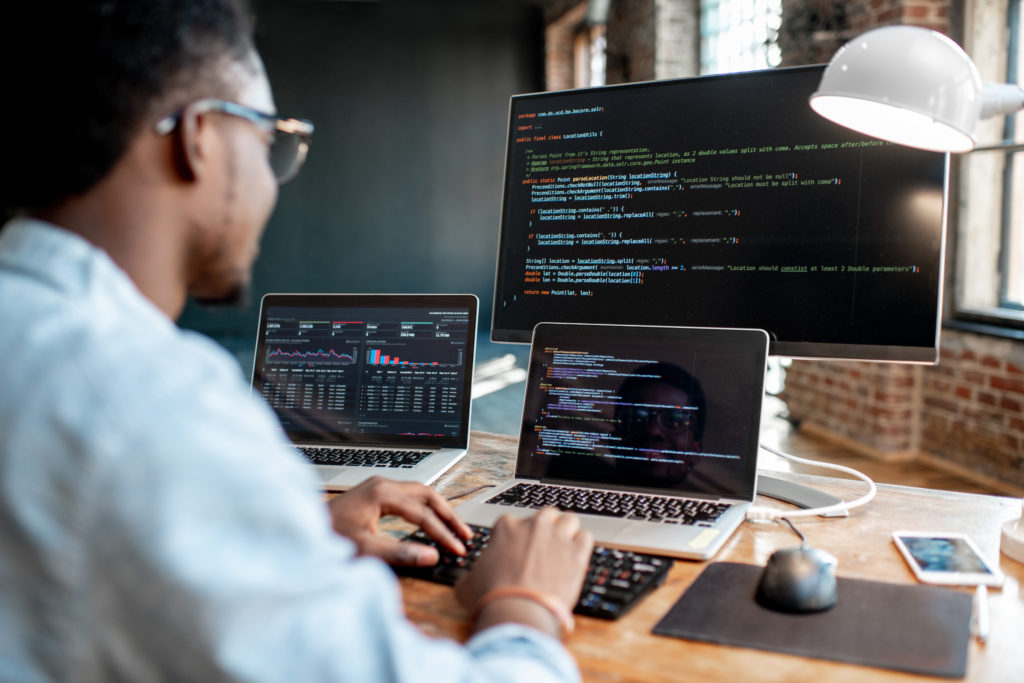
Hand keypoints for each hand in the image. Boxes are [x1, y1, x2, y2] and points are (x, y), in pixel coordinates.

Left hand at [327, 477, 471, 566]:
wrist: (302, 530)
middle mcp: (382, 484)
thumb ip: (400, 553)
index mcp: (382, 493)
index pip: (423, 513)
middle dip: (449, 515)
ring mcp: (378, 487)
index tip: (457, 549)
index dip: (443, 533)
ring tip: (454, 528)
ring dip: (439, 510)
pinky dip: (425, 508)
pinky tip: (431, 521)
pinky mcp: (374, 494)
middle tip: (465, 535)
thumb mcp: (364, 549)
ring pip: (420, 493)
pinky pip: (409, 497)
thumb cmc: (327, 538)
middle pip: (427, 495)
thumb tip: (432, 556)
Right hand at [454, 508, 592, 633]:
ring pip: (569, 520)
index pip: (515, 522)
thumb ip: (470, 574)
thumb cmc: (491, 598)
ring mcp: (557, 536)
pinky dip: (582, 546)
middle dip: (546, 529)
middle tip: (544, 548)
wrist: (517, 612)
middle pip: (546, 515)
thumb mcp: (468, 584)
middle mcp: (534, 525)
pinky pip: (586, 537)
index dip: (518, 538)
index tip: (519, 552)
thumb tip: (468, 579)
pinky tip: (576, 559)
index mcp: (506, 527)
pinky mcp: (577, 552)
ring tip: (563, 549)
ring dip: (567, 532)